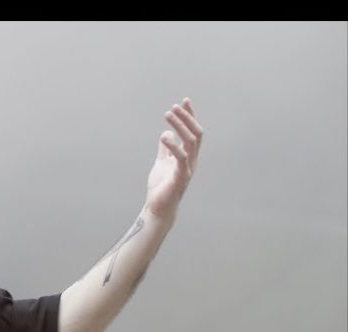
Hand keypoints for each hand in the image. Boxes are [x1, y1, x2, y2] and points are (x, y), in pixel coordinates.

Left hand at [143, 98, 202, 222]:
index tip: (184, 101)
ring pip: (191, 142)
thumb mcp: (162, 162)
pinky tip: (164, 135)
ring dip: (180, 126)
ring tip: (168, 115)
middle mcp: (191, 160)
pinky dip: (174, 145)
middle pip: (196, 134)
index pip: (192, 132)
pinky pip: (181, 158)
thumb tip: (166, 132)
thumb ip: (165, 149)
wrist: (158, 207)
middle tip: (174, 106)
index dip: (190, 116)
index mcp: (188, 156)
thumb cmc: (161, 187)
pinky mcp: (180, 177)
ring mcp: (188, 168)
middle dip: (187, 118)